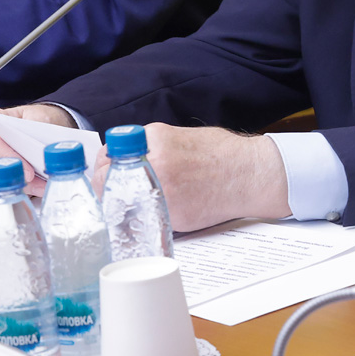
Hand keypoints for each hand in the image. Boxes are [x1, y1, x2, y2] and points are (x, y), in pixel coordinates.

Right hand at [0, 103, 75, 202]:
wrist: (29, 126)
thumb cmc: (30, 120)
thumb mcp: (38, 115)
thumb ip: (38, 127)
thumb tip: (43, 147)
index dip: (8, 160)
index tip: (29, 173)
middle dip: (9, 180)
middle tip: (35, 185)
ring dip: (8, 191)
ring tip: (35, 191)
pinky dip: (1, 198)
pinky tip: (21, 196)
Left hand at [89, 125, 289, 231]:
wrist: (251, 174)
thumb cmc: (221, 154)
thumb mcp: (178, 136)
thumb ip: (149, 147)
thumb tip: (122, 159)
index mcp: (154, 139)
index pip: (108, 154)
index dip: (104, 166)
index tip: (106, 172)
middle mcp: (155, 164)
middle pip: (104, 180)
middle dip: (104, 186)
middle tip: (112, 191)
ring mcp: (163, 192)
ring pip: (119, 204)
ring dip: (119, 205)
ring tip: (131, 204)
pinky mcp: (173, 216)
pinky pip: (143, 219)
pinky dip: (142, 218)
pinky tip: (151, 214)